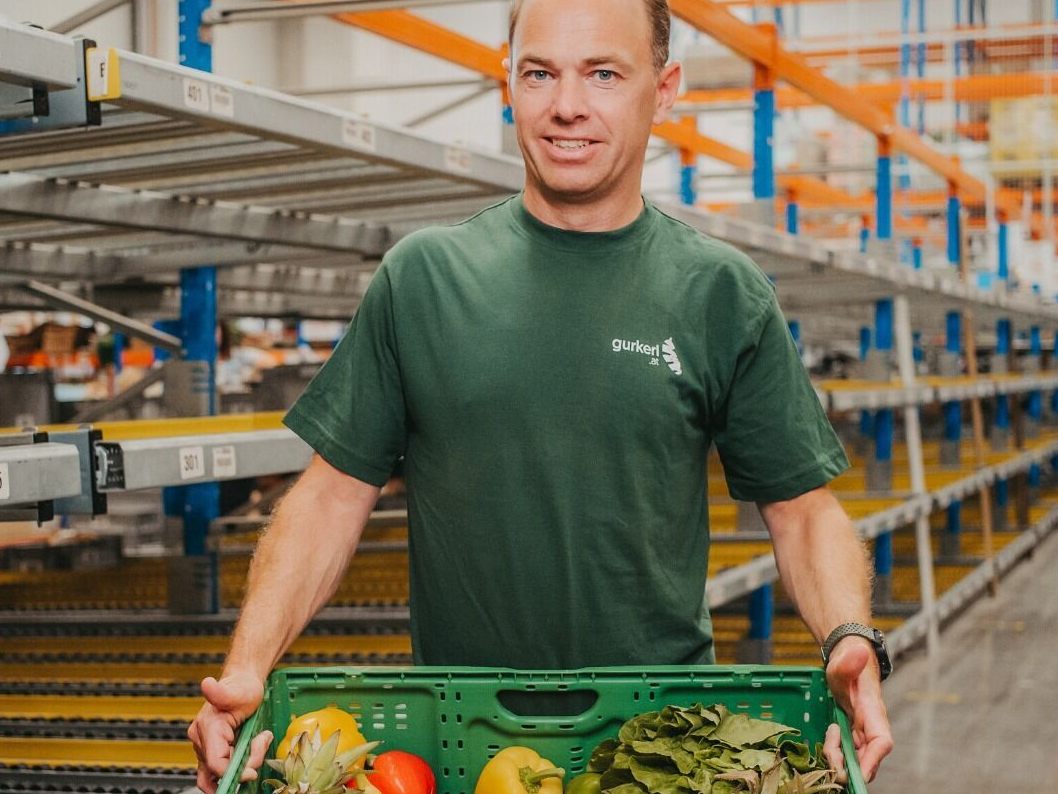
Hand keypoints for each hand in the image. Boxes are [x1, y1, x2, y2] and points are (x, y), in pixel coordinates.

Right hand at [187, 671, 272, 793]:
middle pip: (220, 771)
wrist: (242, 685)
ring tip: (256, 742)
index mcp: (207, 729)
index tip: (253, 769)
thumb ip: (221, 693)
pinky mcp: (211, 752)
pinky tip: (248, 753)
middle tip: (261, 741)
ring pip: (219, 774)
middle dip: (244, 764)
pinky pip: (218, 772)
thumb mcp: (238, 690)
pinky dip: (235, 769)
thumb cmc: (241, 687)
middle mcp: (201, 741)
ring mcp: (205, 748)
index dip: (235, 771)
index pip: (216, 764)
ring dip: (241, 765)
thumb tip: (206, 684)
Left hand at [822, 637, 893, 782]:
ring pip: (857, 760)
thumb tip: (859, 651)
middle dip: (849, 764)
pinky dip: (837, 753)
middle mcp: (872, 728)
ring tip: (830, 737)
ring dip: (841, 759)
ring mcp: (863, 733)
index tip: (858, 771)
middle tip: (830, 753)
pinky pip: (848, 754)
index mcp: (873, 712)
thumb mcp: (843, 662)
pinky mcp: (854, 736)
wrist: (848, 660)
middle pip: (867, 759)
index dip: (873, 760)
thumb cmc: (848, 662)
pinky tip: (830, 739)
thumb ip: (849, 661)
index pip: (882, 742)